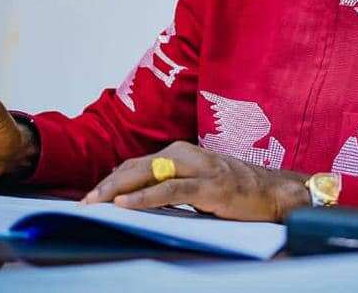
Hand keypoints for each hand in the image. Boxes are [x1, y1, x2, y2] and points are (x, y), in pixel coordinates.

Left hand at [81, 141, 309, 221]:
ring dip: (117, 190)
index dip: (110, 179)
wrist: (273, 192)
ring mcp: (196, 168)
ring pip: (147, 174)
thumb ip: (169, 186)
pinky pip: (169, 190)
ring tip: (96, 203)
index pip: (134, 165)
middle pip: (134, 167)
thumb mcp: (195, 185)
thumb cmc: (234, 190)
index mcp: (178, 153)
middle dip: (106, 185)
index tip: (90, 197)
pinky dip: (144, 197)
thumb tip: (135, 200)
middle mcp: (183, 154)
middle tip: (83, 203)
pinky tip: (126, 205)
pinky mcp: (208, 186)